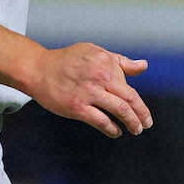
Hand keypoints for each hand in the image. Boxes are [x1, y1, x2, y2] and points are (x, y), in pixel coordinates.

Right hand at [27, 43, 152, 138]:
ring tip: (134, 130)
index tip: (144, 114)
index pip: (130, 88)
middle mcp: (100, 78)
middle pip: (129, 100)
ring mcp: (89, 93)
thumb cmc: (66, 60)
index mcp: (106, 64)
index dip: (140, 104)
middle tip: (144, 125)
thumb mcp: (95, 52)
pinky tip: (115, 132)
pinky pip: (100, 121)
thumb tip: (143, 65)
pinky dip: (111, 129)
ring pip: (119, 111)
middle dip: (141, 116)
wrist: (38, 68)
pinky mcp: (77, 107)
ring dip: (130, 123)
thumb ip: (120, 61)